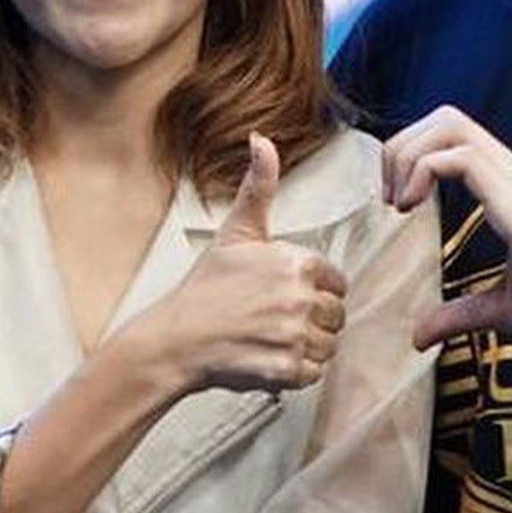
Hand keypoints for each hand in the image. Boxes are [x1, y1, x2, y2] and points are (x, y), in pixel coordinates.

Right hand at [141, 134, 347, 396]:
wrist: (175, 339)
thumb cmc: (206, 288)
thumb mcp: (236, 233)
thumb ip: (259, 186)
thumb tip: (261, 138)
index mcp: (297, 262)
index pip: (336, 283)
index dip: (312, 290)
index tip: (281, 296)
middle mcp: (301, 298)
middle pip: (336, 316)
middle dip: (310, 320)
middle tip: (272, 320)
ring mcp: (294, 335)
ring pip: (328, 346)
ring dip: (304, 347)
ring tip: (269, 339)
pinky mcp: (288, 369)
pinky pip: (315, 373)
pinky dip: (295, 372)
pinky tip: (267, 357)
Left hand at [384, 105, 511, 353]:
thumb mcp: (506, 311)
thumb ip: (463, 314)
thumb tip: (420, 336)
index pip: (455, 138)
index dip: (413, 159)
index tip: (399, 207)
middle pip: (446, 116)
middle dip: (403, 147)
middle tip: (393, 200)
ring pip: (449, 123)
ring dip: (409, 154)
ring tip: (401, 203)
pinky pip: (458, 158)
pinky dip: (422, 173)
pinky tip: (414, 211)